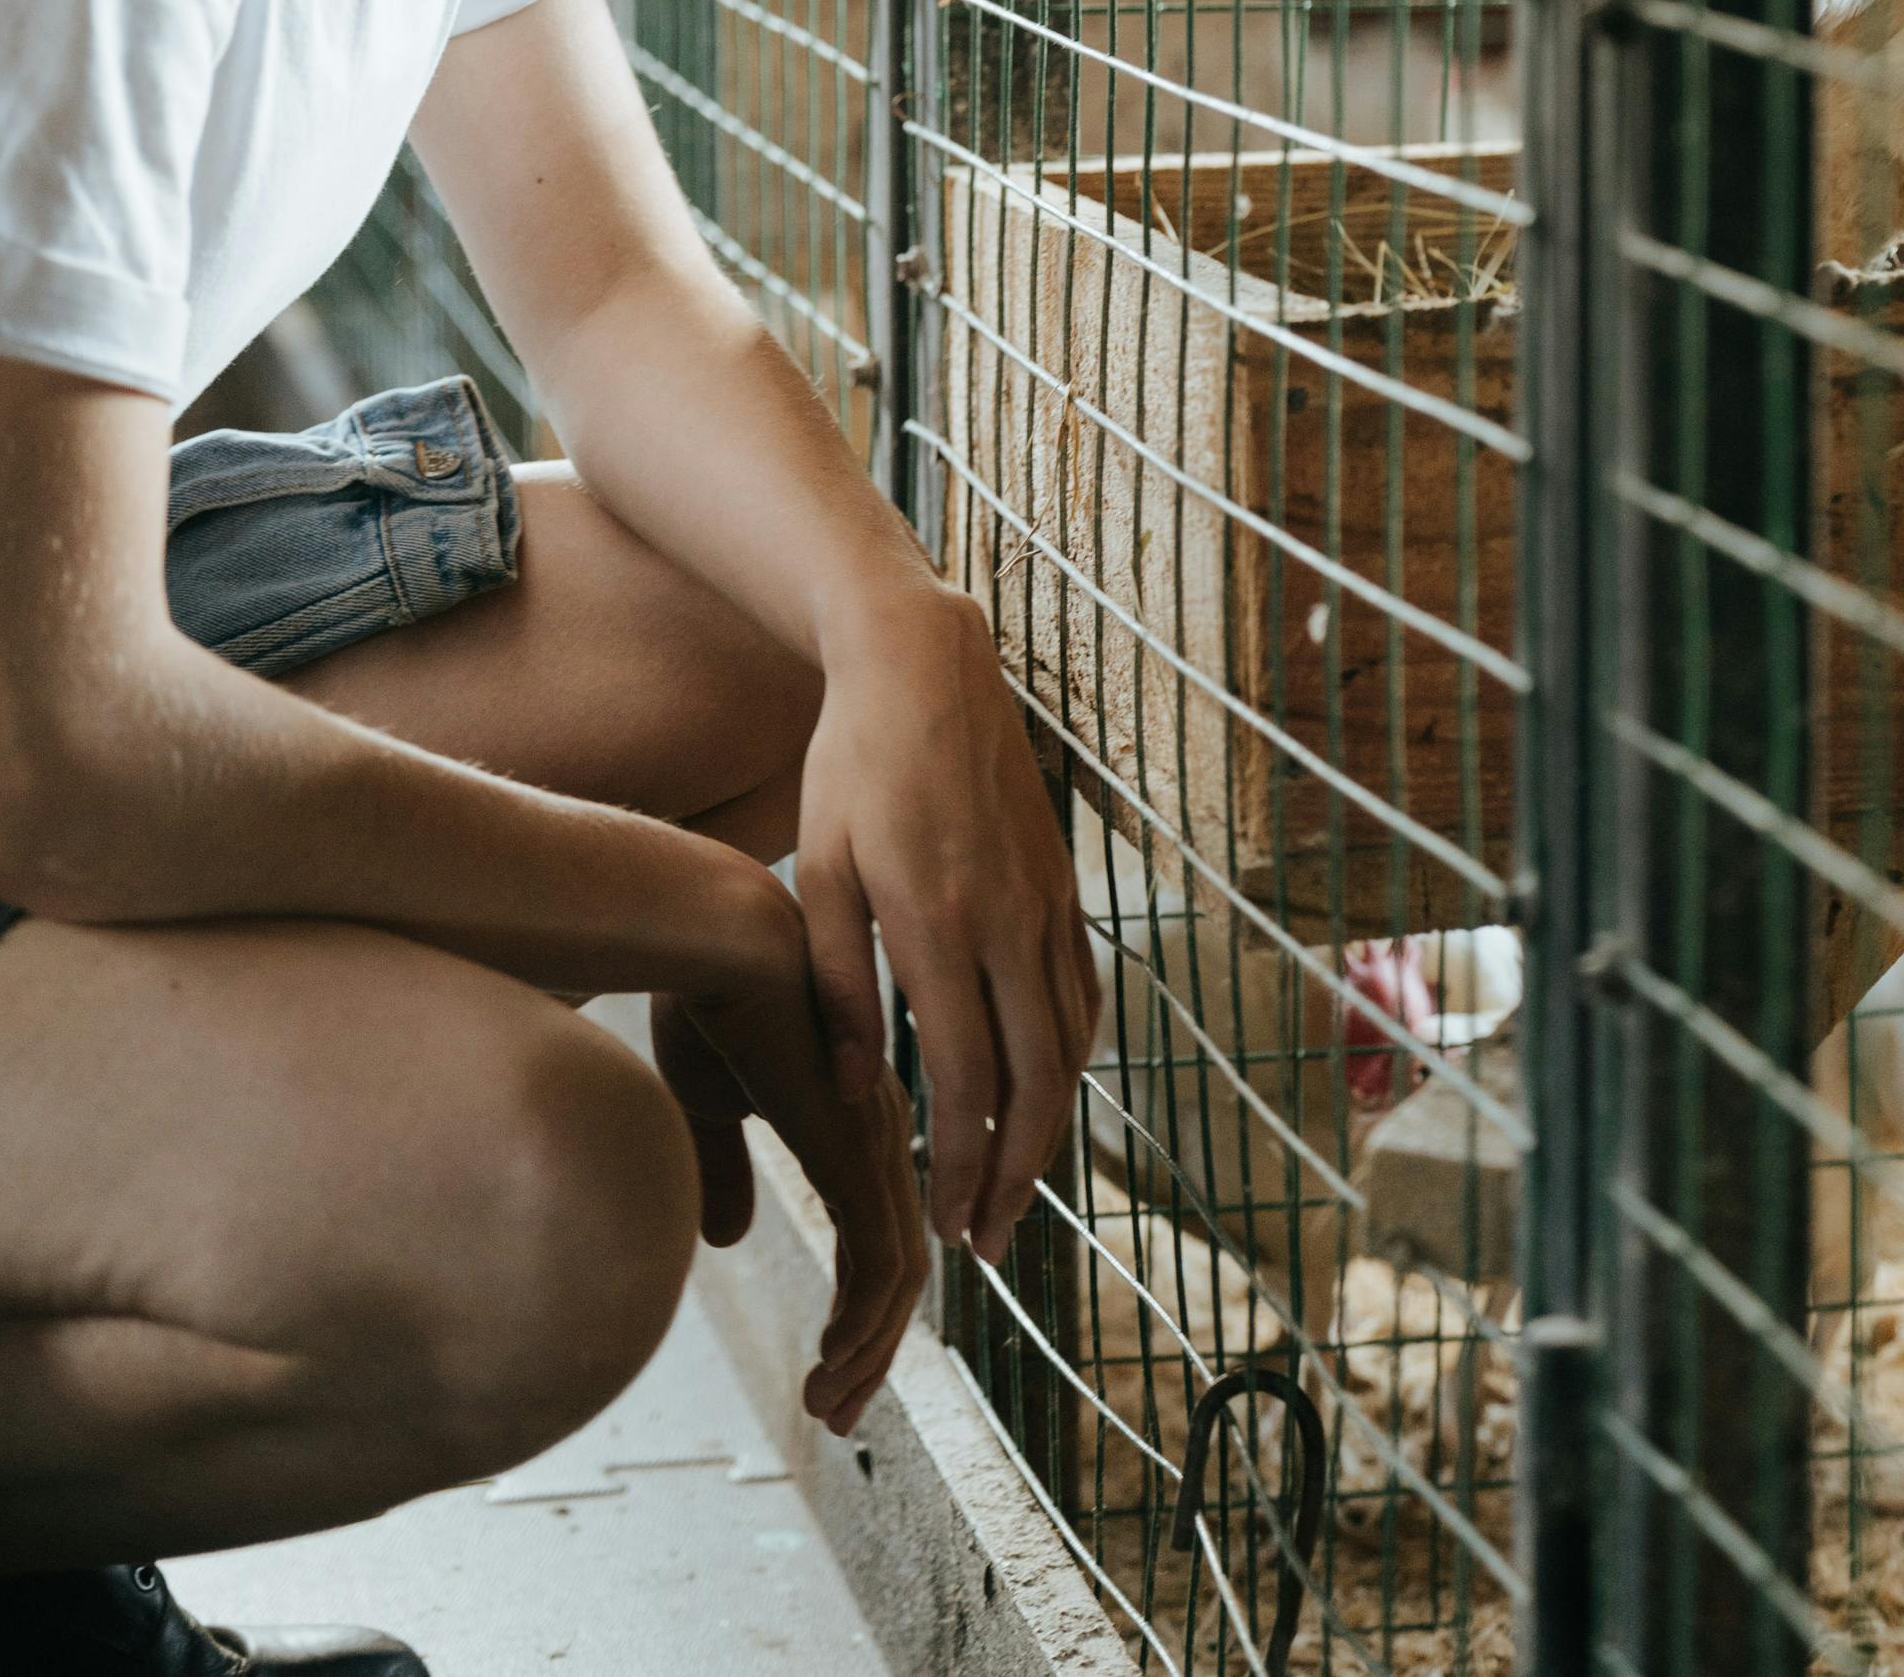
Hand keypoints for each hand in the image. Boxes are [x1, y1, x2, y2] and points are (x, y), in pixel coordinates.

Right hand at [651, 885, 925, 1436]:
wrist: (709, 934)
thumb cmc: (703, 997)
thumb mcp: (705, 1102)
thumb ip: (723, 1168)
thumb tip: (729, 1240)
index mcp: (851, 1118)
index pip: (878, 1233)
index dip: (860, 1310)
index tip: (829, 1369)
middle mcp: (876, 1132)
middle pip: (899, 1266)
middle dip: (873, 1348)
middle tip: (838, 1412)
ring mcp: (871, 1139)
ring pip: (896, 1275)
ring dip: (868, 1349)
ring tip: (828, 1404)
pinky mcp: (852, 1147)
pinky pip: (878, 1257)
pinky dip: (865, 1319)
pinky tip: (832, 1356)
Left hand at [797, 584, 1098, 1264]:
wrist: (926, 666)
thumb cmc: (851, 767)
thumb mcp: (820, 870)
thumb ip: (837, 984)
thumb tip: (858, 1091)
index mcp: (938, 922)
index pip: (969, 1078)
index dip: (966, 1164)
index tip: (949, 1225)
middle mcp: (1008, 918)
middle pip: (1038, 1080)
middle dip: (1020, 1174)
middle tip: (991, 1238)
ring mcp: (1046, 898)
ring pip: (1072, 1041)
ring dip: (1052, 1126)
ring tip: (1016, 1185)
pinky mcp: (1063, 880)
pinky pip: (1083, 988)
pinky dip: (1071, 1056)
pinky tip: (1045, 1089)